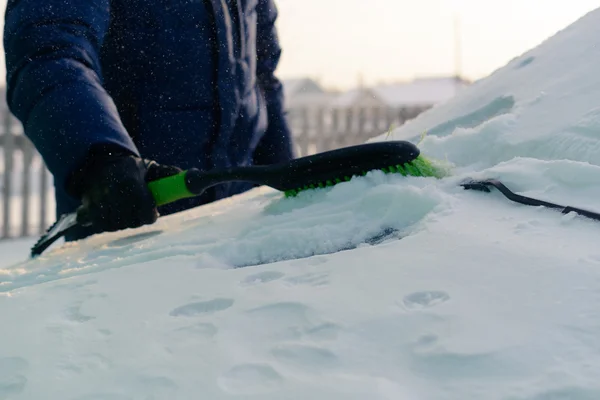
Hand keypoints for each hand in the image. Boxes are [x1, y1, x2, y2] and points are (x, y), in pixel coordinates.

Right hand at [67, 146, 181, 232]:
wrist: (96, 165)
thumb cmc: (129, 170)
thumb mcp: (148, 168)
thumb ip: (166, 174)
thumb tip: (182, 174)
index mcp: (131, 182)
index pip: (145, 212)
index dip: (150, 215)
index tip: (152, 211)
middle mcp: (114, 193)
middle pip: (132, 222)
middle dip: (137, 219)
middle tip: (138, 211)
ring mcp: (99, 202)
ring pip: (117, 226)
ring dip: (123, 222)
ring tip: (125, 211)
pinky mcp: (88, 209)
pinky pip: (102, 226)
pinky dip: (109, 223)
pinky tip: (112, 214)